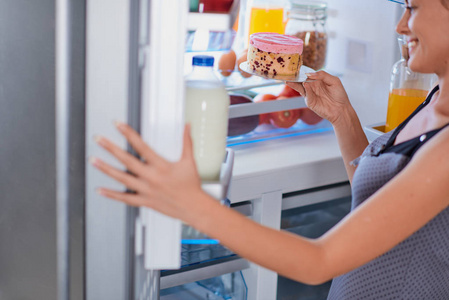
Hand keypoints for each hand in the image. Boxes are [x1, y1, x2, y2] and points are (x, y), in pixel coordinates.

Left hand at [90, 122, 204, 220]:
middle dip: (111, 148)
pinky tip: (101, 190)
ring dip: (106, 169)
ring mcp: (146, 190)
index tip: (118, 125)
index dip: (128, 134)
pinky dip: (112, 195)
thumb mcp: (189, 162)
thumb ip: (187, 142)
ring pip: (122, 178)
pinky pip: (125, 198)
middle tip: (99, 139)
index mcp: (161, 166)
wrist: (193, 207)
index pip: (141, 146)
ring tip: (94, 161)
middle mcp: (151, 178)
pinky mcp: (145, 201)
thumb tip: (187, 127)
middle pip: (127, 160)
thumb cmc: (191, 186)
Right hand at [287, 71, 351, 124]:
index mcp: (317, 80)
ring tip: (289, 80)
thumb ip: (322, 75)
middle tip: (288, 73)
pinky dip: (305, 89)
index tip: (296, 67)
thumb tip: (309, 74)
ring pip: (300, 87)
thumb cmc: (339, 95)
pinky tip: (305, 84)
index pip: (307, 74)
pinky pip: (306, 94)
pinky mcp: (310, 102)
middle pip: (301, 80)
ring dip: (294, 84)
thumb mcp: (334, 81)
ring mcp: (310, 94)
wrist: (341, 109)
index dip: (302, 71)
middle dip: (294, 77)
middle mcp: (312, 87)